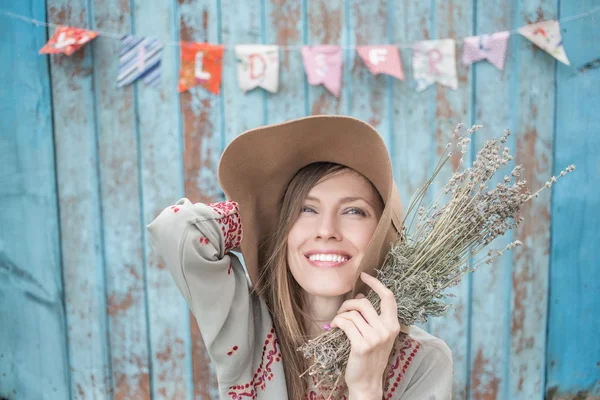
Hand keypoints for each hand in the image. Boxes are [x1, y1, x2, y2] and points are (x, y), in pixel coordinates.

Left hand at [329, 272, 399, 397]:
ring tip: (338, 321)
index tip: (364, 275)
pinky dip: (337, 322)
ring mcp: (375, 338)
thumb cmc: (370, 357)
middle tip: (342, 310)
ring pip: (352, 314)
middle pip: (364, 302)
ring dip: (341, 314)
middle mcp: (386, 330)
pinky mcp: (361, 345)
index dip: (376, 283)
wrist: (367, 382)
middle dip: (349, 303)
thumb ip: (373, 316)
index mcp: (393, 325)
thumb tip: (360, 295)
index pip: (388, 297)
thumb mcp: (377, 335)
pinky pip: (345, 323)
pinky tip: (335, 327)